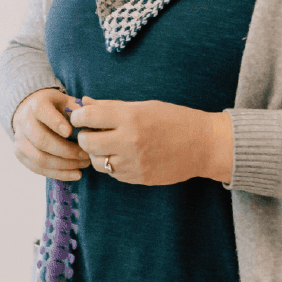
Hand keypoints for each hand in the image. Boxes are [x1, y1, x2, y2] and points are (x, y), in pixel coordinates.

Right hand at [11, 88, 90, 179]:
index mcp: (36, 105)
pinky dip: (58, 174)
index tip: (70, 132)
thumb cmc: (55, 108)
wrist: (32, 113)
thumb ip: (78, 110)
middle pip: (41, 140)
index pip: (42, 113)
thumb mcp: (66, 102)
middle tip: (85, 155)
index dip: (56, 123)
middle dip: (66, 151)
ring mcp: (20, 140)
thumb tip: (91, 123)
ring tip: (83, 165)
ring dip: (64, 165)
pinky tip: (76, 174)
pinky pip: (38, 169)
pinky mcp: (20, 154)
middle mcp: (24, 122)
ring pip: (40, 158)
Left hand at [71, 97, 232, 185]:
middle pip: (87, 142)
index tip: (79, 117)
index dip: (78, 116)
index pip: (88, 117)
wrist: (203, 145)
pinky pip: (112, 174)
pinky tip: (122, 155)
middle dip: (84, 137)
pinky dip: (111, 165)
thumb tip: (84, 103)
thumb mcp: (143, 106)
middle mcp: (129, 141)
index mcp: (130, 118)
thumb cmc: (174, 119)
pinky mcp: (138, 178)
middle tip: (90, 132)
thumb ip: (111, 106)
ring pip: (96, 162)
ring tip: (106, 145)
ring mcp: (134, 162)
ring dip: (96, 153)